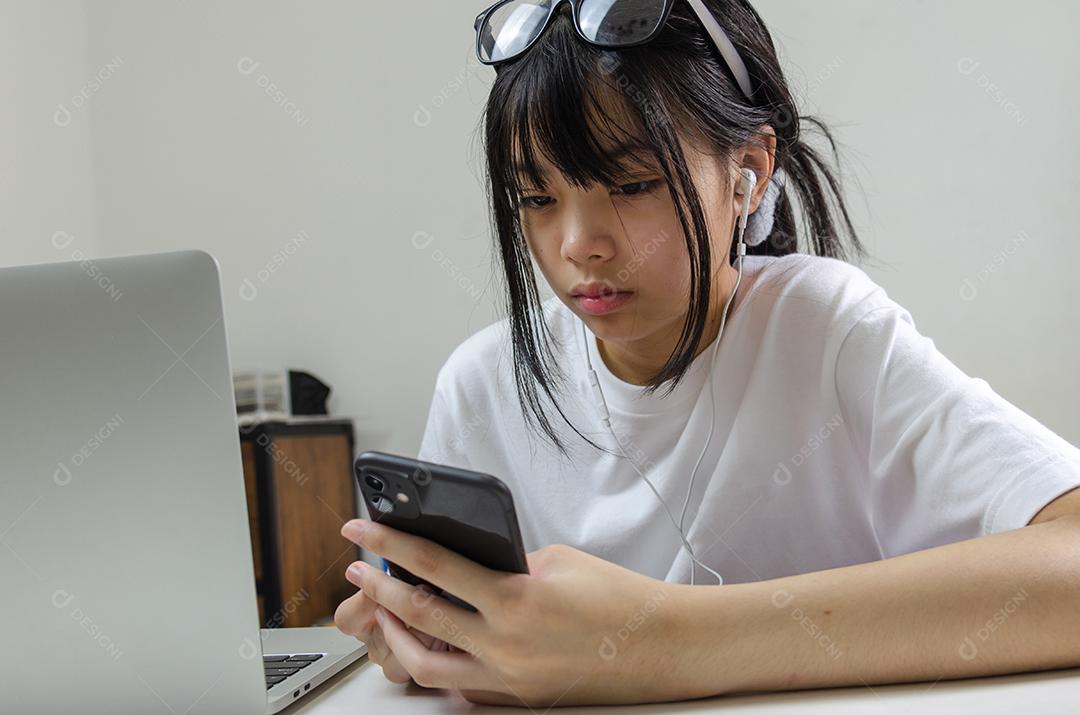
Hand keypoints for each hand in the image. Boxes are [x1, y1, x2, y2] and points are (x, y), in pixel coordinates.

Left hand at [333, 518, 699, 706]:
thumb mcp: (557, 562)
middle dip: (377, 588)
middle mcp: (504, 645)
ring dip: (397, 635)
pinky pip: (461, 686)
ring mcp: (508, 679)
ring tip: (386, 610)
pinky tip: (432, 644)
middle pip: (417, 615)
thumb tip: (465, 566)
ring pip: (425, 665)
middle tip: (357, 569)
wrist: (662, 647)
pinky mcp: (517, 698)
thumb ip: (505, 564)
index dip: (388, 543)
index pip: (432, 564)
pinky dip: (439, 664)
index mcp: (514, 599)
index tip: (359, 530)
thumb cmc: (618, 597)